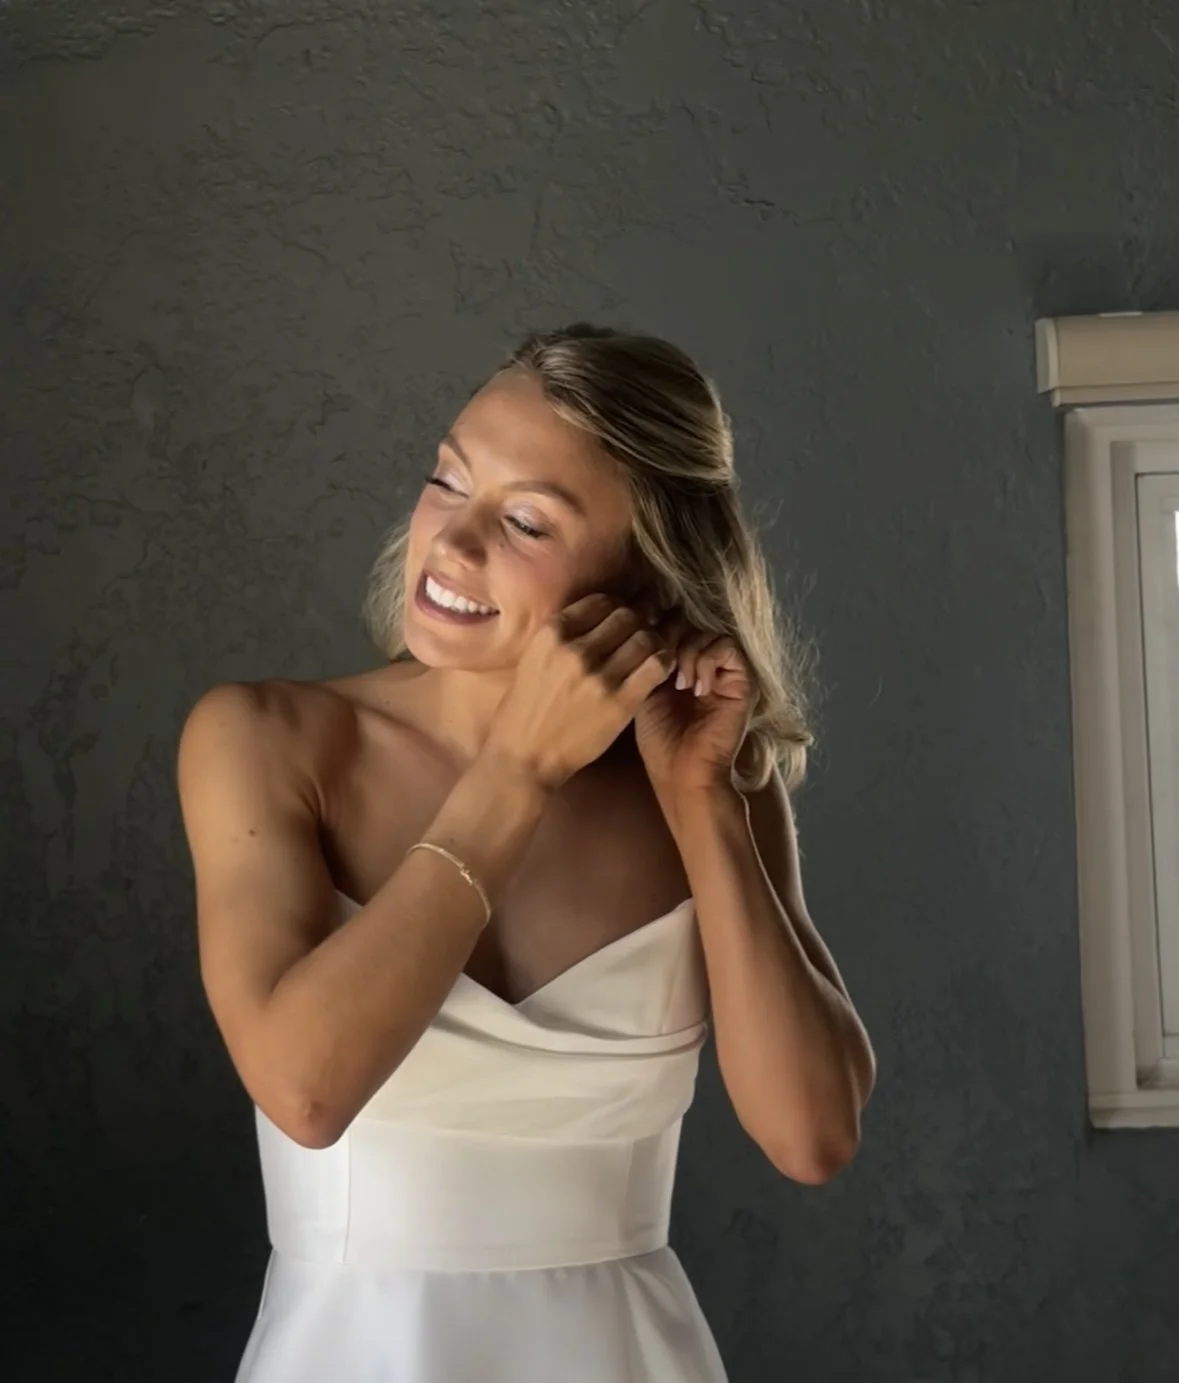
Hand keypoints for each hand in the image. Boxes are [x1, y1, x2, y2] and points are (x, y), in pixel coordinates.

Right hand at [483, 593, 674, 790]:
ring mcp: (599, 675)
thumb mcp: (535, 657)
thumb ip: (565, 635)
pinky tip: (660, 667)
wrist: (524, 755)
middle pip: (627, 615)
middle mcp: (576, 648)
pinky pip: (656, 666)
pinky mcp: (620, 702)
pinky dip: (664, 661)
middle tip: (643, 632)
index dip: (619, 606)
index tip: (624, 617)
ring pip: (646, 638)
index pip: (602, 601)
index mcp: (552, 633)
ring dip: (654, 640)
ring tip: (653, 650)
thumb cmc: (525, 708)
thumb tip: (603, 615)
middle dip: (639, 621)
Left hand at [635, 623, 751, 795]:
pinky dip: (707, 661)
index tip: (644, 650)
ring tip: (679, 684)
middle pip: (688, 622)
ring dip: (688, 652)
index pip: (671, 624)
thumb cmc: (659, 739)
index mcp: (679, 664)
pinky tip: (697, 688)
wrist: (680, 772)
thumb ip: (646, 658)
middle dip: (670, 638)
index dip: (656, 630)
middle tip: (661, 666)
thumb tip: (646, 622)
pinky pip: (726, 648)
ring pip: (707, 631)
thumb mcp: (644, 690)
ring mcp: (724, 672)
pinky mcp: (743, 681)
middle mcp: (703, 664)